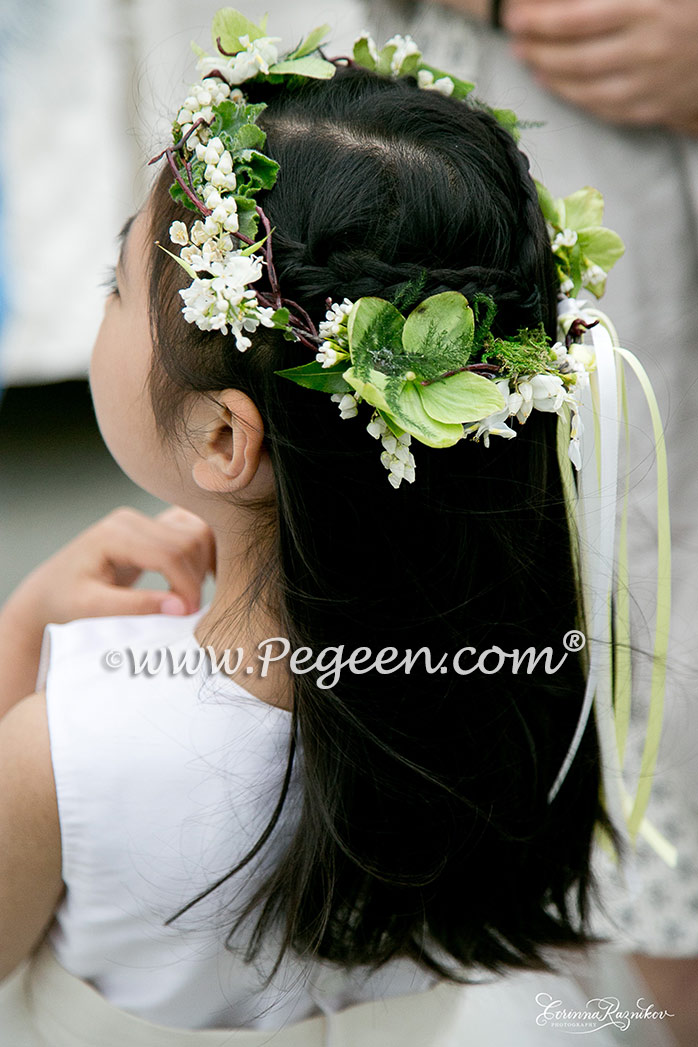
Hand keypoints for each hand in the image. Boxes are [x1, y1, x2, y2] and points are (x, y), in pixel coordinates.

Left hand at [2, 505, 214, 635]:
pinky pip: (192, 532)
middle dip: (196, 578)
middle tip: (188, 611)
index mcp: (114, 534)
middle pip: (189, 540)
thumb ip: (136, 607)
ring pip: (197, 532)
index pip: (169, 553)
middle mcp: (131, 520)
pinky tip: (197, 579)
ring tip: (188, 597)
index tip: (190, 615)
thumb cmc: (64, 602)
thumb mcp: (92, 609)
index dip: (187, 585)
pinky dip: (203, 554)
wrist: (49, 592)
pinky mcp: (152, 528)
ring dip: (203, 565)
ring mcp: (143, 520)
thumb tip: (182, 608)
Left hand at [504, 0, 697, 131]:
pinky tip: (553, 85)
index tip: (515, 17)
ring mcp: (649, 82)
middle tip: (515, 41)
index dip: (540, 20)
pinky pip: (603, 108)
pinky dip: (572, 97)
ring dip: (549, 75)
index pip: (578, 19)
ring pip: (585, 87)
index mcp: (646, 6)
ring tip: (528, 61)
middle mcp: (646, 47)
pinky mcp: (652, 107)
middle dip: (537, 50)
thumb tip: (563, 1)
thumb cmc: (686, 8)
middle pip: (575, 57)